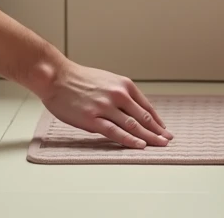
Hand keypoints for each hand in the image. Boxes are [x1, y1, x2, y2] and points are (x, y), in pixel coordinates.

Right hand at [40, 60, 173, 148]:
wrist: (56, 77)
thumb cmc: (79, 79)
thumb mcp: (107, 81)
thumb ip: (121, 95)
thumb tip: (133, 112)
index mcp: (123, 85)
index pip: (146, 107)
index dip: (157, 120)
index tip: (164, 130)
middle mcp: (118, 95)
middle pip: (143, 118)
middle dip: (158, 131)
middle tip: (167, 141)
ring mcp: (105, 107)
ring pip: (132, 126)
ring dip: (148, 138)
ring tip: (158, 146)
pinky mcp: (92, 119)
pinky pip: (115, 132)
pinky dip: (129, 140)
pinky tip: (139, 145)